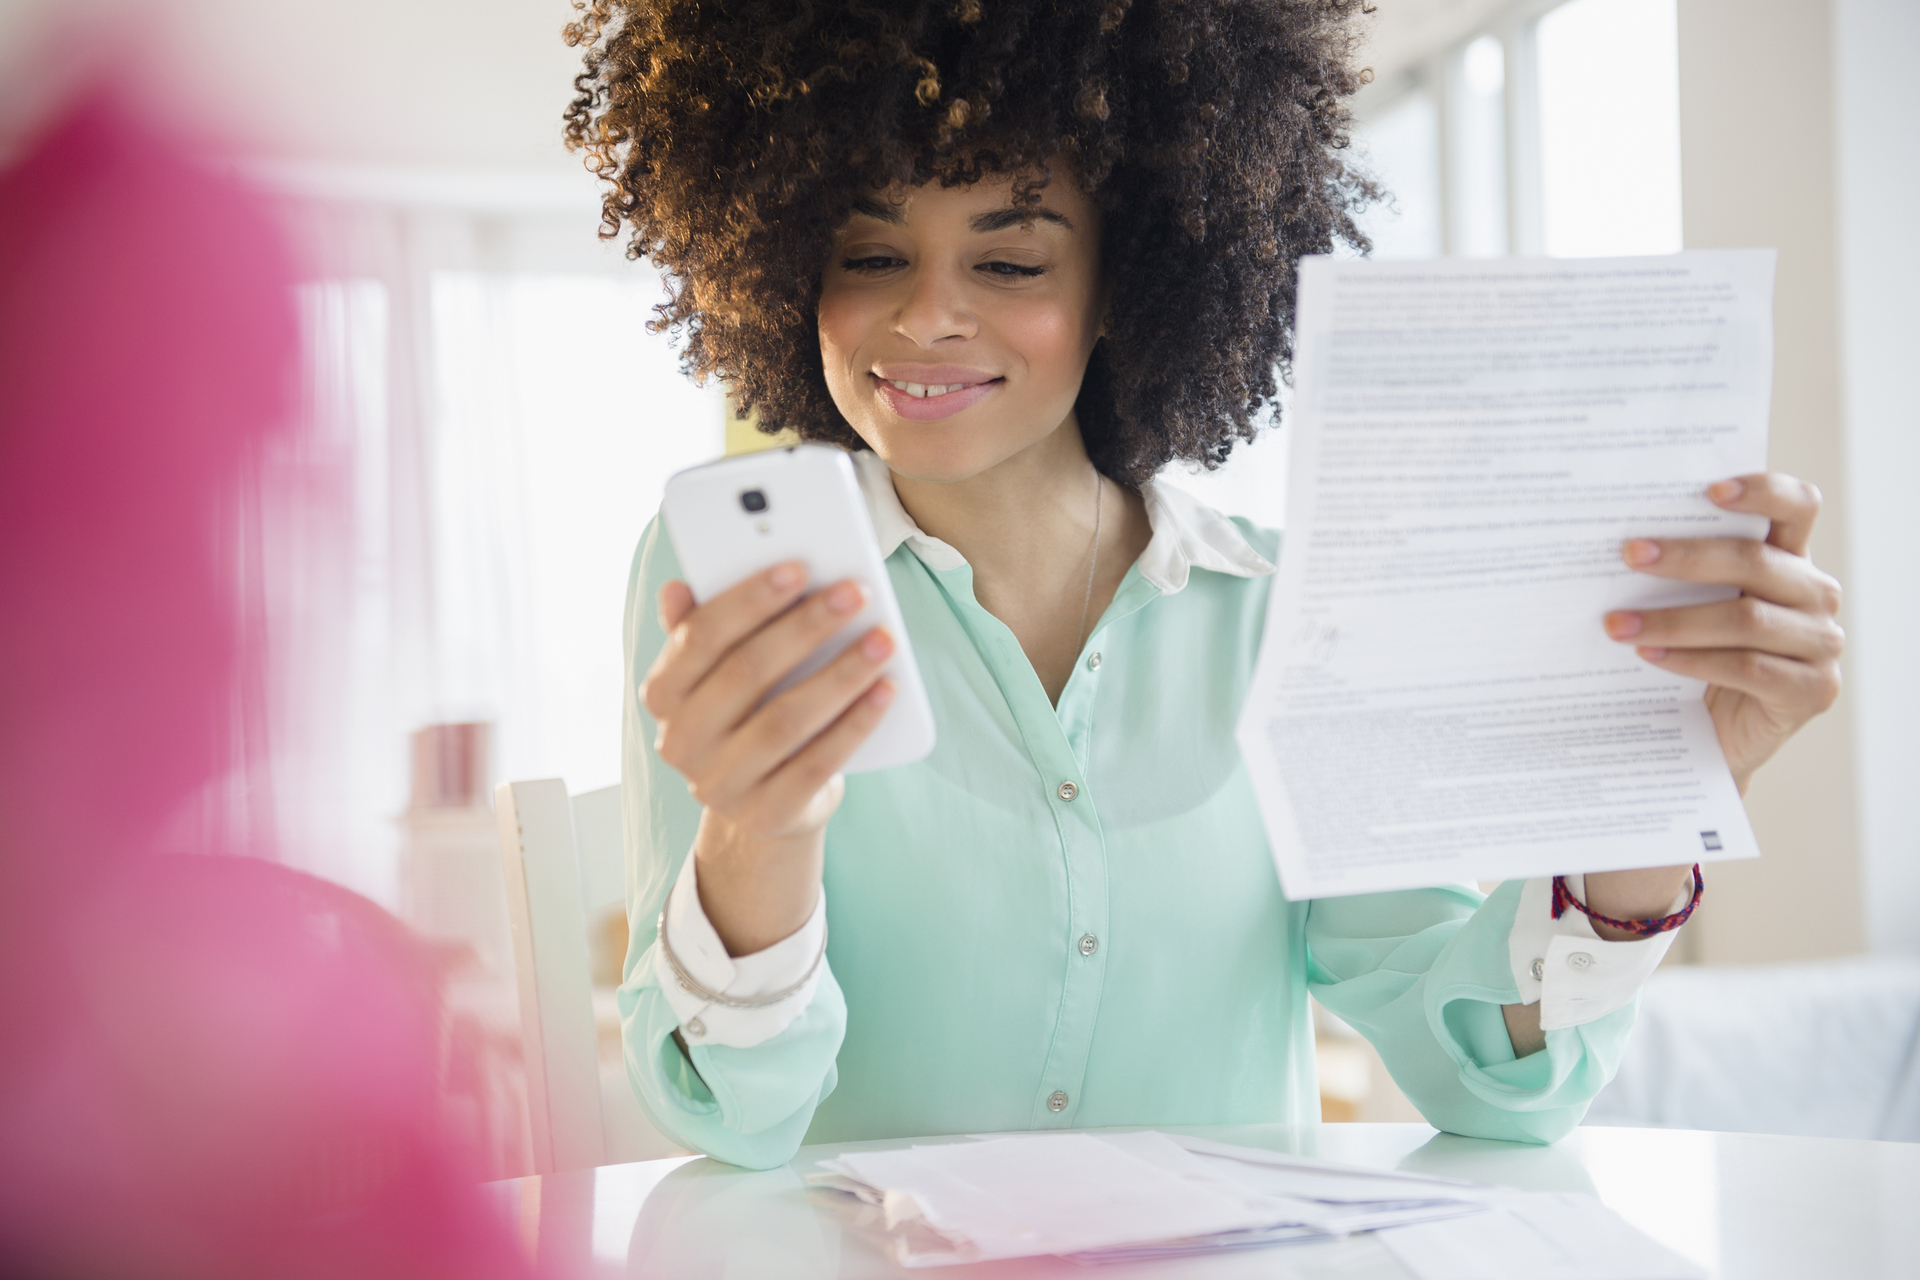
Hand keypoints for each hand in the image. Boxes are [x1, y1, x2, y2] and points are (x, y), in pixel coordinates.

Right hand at [640, 562, 895, 954]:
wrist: (765, 802)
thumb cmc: (747, 714)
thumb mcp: (720, 672)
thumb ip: (704, 628)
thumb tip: (678, 587)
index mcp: (663, 694)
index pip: (699, 637)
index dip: (749, 599)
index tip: (798, 566)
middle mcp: (681, 742)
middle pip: (747, 673)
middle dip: (806, 627)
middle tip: (853, 593)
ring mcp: (720, 784)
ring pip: (785, 720)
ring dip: (840, 674)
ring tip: (881, 640)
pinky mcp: (766, 814)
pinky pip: (818, 764)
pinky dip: (855, 725)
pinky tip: (885, 691)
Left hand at [1602, 473, 1843, 790]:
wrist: (1719, 734)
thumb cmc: (1700, 655)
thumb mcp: (1695, 605)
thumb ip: (1683, 574)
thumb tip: (1620, 544)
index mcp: (1792, 559)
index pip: (1797, 507)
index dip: (1763, 491)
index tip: (1709, 490)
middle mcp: (1816, 595)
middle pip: (1756, 562)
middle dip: (1686, 557)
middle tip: (1630, 554)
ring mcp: (1822, 643)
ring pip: (1746, 619)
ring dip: (1673, 620)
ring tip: (1617, 624)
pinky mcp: (1814, 690)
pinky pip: (1747, 666)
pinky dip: (1692, 660)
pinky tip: (1650, 656)